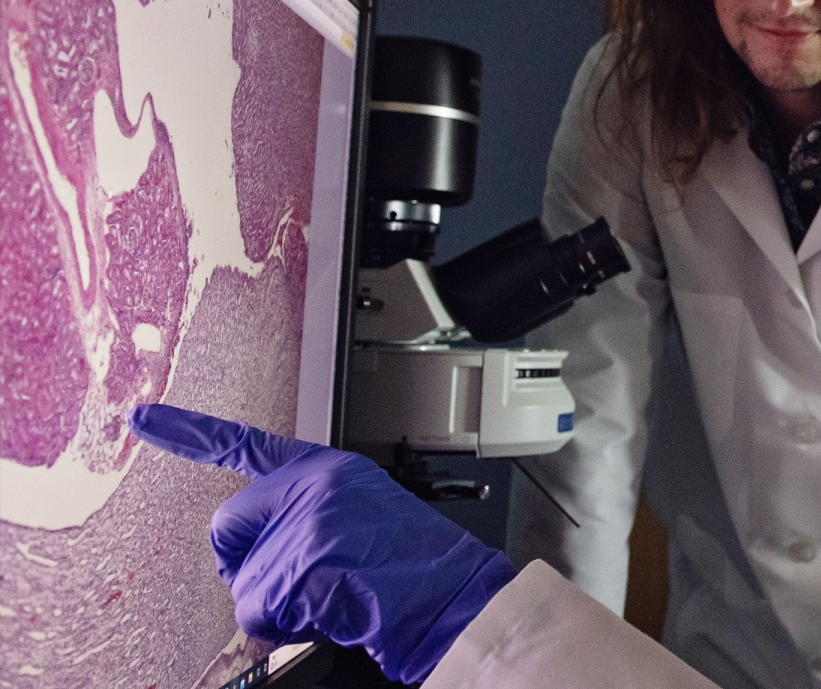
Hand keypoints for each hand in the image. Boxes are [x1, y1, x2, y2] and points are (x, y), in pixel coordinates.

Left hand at [128, 404, 517, 683]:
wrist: (454, 596)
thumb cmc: (413, 569)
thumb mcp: (358, 518)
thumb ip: (303, 516)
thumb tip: (250, 561)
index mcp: (328, 468)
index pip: (246, 443)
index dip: (188, 431)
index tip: (144, 419)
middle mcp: (314, 483)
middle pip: (226, 526)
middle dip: (245, 564)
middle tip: (297, 583)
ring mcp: (308, 520)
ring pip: (241, 578)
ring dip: (275, 603)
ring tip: (330, 597)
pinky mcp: (304, 559)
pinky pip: (255, 608)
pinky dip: (282, 624)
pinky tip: (327, 611)